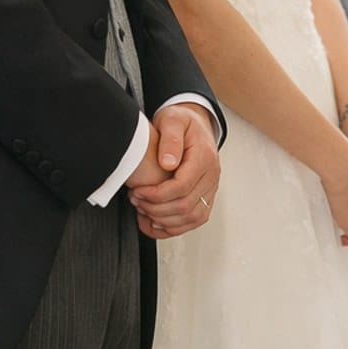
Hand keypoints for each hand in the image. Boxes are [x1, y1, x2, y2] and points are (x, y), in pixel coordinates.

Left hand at [129, 103, 219, 239]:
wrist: (195, 124)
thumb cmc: (183, 122)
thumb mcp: (173, 120)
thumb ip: (170, 139)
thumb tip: (168, 163)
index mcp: (204, 158)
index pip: (182, 187)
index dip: (157, 194)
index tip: (138, 191)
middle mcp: (211, 176)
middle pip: (185, 206)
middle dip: (155, 208)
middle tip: (136, 200)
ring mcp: (210, 189)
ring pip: (191, 219)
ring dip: (163, 220)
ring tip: (143, 210)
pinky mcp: (205, 198)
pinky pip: (193, 221)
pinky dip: (172, 228)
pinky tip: (154, 222)